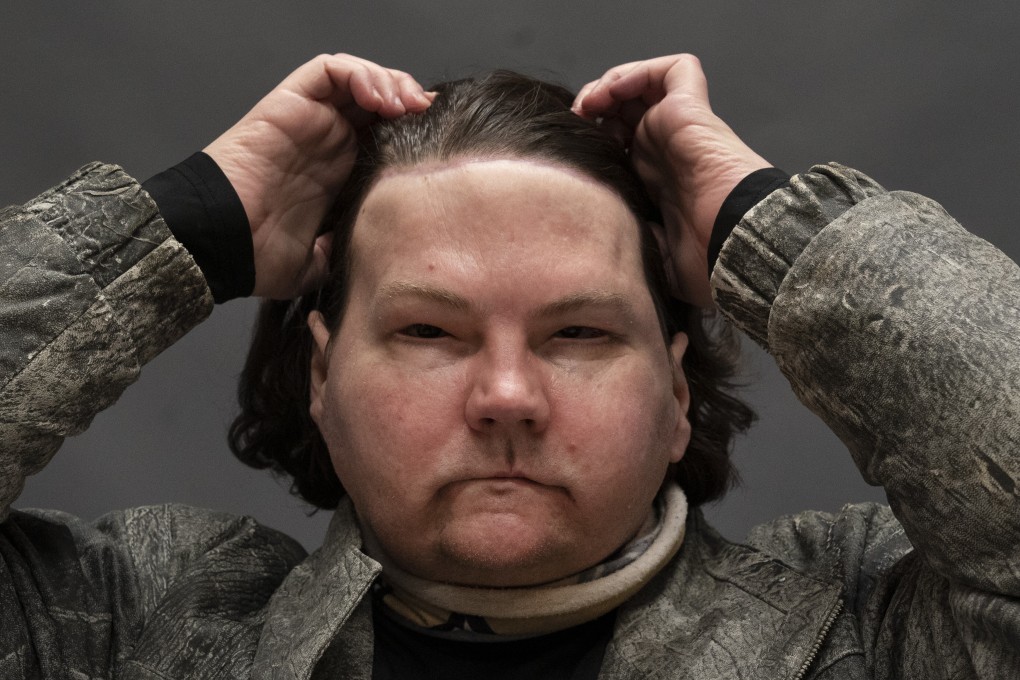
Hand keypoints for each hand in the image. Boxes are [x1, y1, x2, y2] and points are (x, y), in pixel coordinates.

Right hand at [204, 54, 432, 298]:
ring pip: (356, 79)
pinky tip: (378, 97)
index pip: (382, 136)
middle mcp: (324, 141)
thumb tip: (375, 252)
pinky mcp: (287, 103)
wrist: (219, 246)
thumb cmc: (256, 256)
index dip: (412, 133)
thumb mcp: (317, 263)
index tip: (440, 143)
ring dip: (389, 82)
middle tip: (430, 117)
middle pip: (376, 102)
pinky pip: (328, 70)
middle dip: (408, 101)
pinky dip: (358, 73)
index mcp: (336, 172)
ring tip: (406, 104)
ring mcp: (307, 121)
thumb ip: (346, 252)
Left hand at [573, 54, 770, 306]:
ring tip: (588, 106)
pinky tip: (614, 95)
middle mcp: (665, 149)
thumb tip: (599, 241)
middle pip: (623, 111)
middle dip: (592, 110)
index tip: (570, 156)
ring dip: (609, 86)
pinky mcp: (693, 110)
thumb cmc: (707, 261)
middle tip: (573, 125)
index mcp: (655, 180)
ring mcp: (679, 128)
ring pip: (642, 84)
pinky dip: (639, 72)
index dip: (592, 142)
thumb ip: (630, 246)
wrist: (735, 247)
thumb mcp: (655, 262)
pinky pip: (673, 70)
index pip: (618, 146)